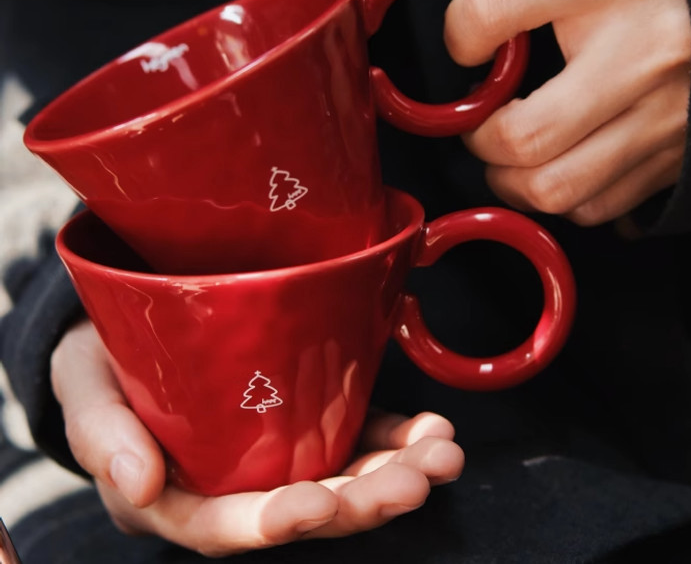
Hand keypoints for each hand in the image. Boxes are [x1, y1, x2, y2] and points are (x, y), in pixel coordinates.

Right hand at [51, 320, 463, 555]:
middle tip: (414, 482)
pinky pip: (353, 439)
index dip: (274, 520)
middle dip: (360, 500)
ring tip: (442, 455)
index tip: (320, 503)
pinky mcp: (301, 422)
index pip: (224, 524)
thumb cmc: (98, 363)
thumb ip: (101, 433)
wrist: (128, 329)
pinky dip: (395, 438)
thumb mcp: (84, 388)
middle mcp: (231, 487)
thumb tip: (136, 486)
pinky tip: (429, 430)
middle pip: (300, 507)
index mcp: (174, 496)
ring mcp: (272, 456)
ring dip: (395, 471)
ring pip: (338, 478)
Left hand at [409, 0, 690, 224]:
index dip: (459, 31)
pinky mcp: (673, 159)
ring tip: (511, 149)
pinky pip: (592, 207)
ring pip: (554, 187)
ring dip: (510, 178)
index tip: (469, 43)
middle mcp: (642, 54)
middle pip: (523, 134)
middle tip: (482, 117)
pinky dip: (559, 196)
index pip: (496, 5)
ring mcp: (663, 117)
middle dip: (479, 136)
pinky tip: (559, 161)